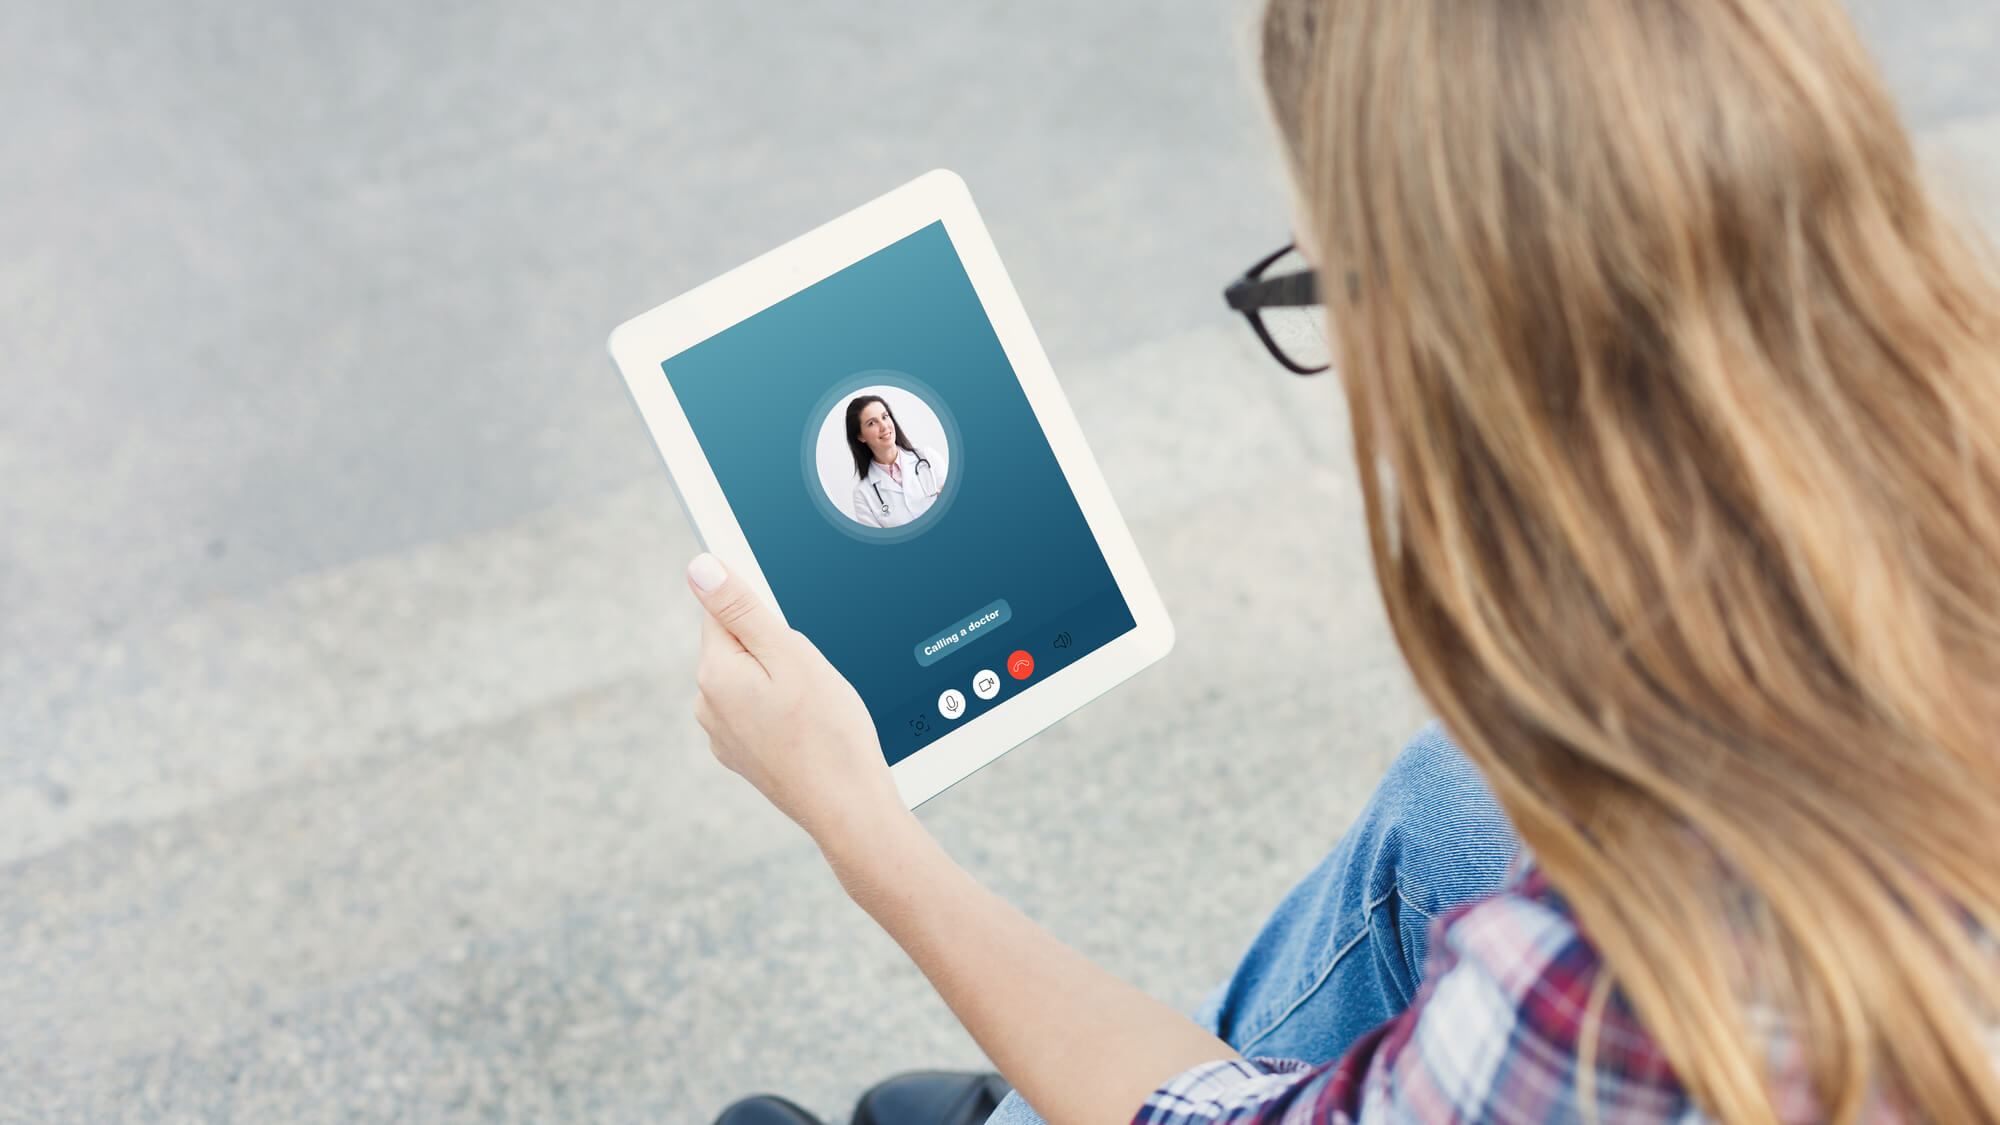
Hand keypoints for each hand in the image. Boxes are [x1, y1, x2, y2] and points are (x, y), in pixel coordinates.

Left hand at [685, 553, 904, 844]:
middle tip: (813, 678)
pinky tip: (810, 730)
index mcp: (715, 674)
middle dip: (776, 648)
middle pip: (739, 645)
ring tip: (815, 708)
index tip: (791, 638)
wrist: (848, 808)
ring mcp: (723, 735)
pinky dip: (783, 712)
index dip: (764, 614)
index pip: (723, 611)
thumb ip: (741, 608)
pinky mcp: (742, 755)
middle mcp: (707, 705)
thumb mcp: (790, 655)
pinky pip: (758, 712)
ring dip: (781, 680)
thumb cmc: (829, 733)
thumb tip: (700, 567)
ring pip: (751, 679)